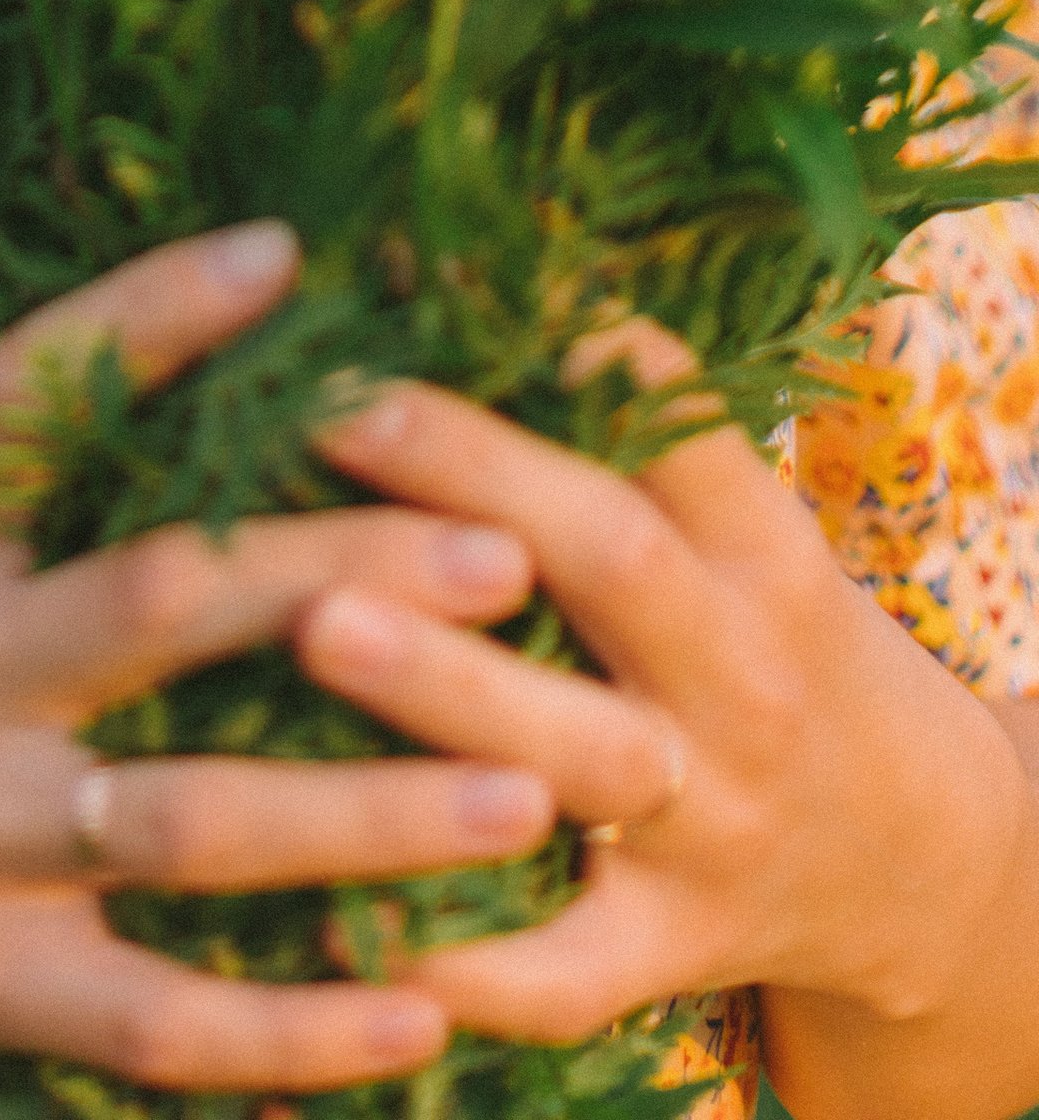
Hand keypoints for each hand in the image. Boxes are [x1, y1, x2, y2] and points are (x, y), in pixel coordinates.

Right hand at [0, 220, 555, 1115]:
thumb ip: (18, 512)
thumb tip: (207, 394)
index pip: (22, 395)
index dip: (152, 315)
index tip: (288, 255)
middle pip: (157, 602)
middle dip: (341, 572)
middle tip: (507, 548)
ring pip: (188, 822)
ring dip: (369, 812)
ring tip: (526, 793)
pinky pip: (160, 1023)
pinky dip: (297, 1029)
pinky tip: (426, 1012)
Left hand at [296, 337, 1038, 1119]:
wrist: (914, 862)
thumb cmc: (763, 643)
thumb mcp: (735, 531)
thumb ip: (619, 433)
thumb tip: (439, 260)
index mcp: (757, 552)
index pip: (681, 424)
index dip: (576, 347)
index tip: (443, 267)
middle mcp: (739, 679)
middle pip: (613, 557)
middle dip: (469, 472)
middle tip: (330, 409)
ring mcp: (705, 822)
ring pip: (570, 753)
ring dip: (440, 688)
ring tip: (314, 622)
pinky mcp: (666, 952)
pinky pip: (558, 968)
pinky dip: (460, 956)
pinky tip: (342, 920)